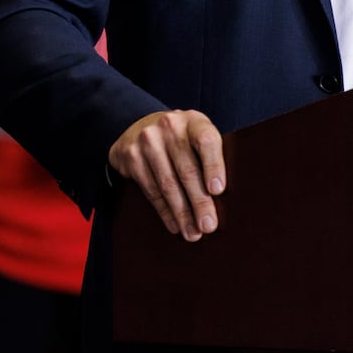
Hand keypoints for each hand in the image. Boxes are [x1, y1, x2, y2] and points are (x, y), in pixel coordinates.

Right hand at [108, 109, 225, 240]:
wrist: (140, 126)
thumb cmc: (181, 138)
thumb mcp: (196, 135)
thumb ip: (209, 156)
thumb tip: (222, 197)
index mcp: (193, 120)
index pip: (207, 140)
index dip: (214, 165)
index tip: (218, 191)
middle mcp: (169, 126)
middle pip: (187, 169)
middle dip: (199, 202)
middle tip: (208, 226)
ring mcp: (147, 141)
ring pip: (167, 184)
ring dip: (182, 213)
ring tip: (193, 233)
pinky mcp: (130, 157)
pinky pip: (151, 190)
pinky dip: (164, 211)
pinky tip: (175, 224)